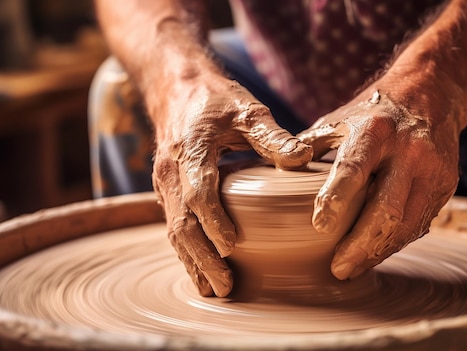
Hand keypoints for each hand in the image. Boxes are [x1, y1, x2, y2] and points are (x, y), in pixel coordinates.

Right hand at [152, 75, 312, 296]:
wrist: (175, 87)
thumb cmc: (214, 99)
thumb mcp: (248, 110)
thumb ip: (273, 136)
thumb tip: (303, 159)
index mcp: (190, 149)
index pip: (198, 192)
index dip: (213, 221)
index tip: (232, 246)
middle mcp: (170, 170)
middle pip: (181, 222)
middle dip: (202, 257)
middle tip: (225, 285)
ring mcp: (163, 182)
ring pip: (173, 229)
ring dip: (192, 261)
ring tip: (213, 289)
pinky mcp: (165, 190)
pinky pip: (172, 225)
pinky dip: (185, 251)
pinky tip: (199, 270)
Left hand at [298, 89, 459, 279]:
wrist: (431, 93)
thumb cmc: (373, 113)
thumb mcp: (338, 120)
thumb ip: (308, 148)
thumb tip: (272, 174)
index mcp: (374, 131)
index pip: (353, 168)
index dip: (336, 198)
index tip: (319, 226)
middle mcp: (408, 150)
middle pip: (386, 207)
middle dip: (361, 244)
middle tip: (338, 269)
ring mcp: (432, 168)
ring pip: (407, 223)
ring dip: (379, 252)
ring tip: (353, 268)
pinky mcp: (446, 184)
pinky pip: (420, 222)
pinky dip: (396, 242)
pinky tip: (375, 253)